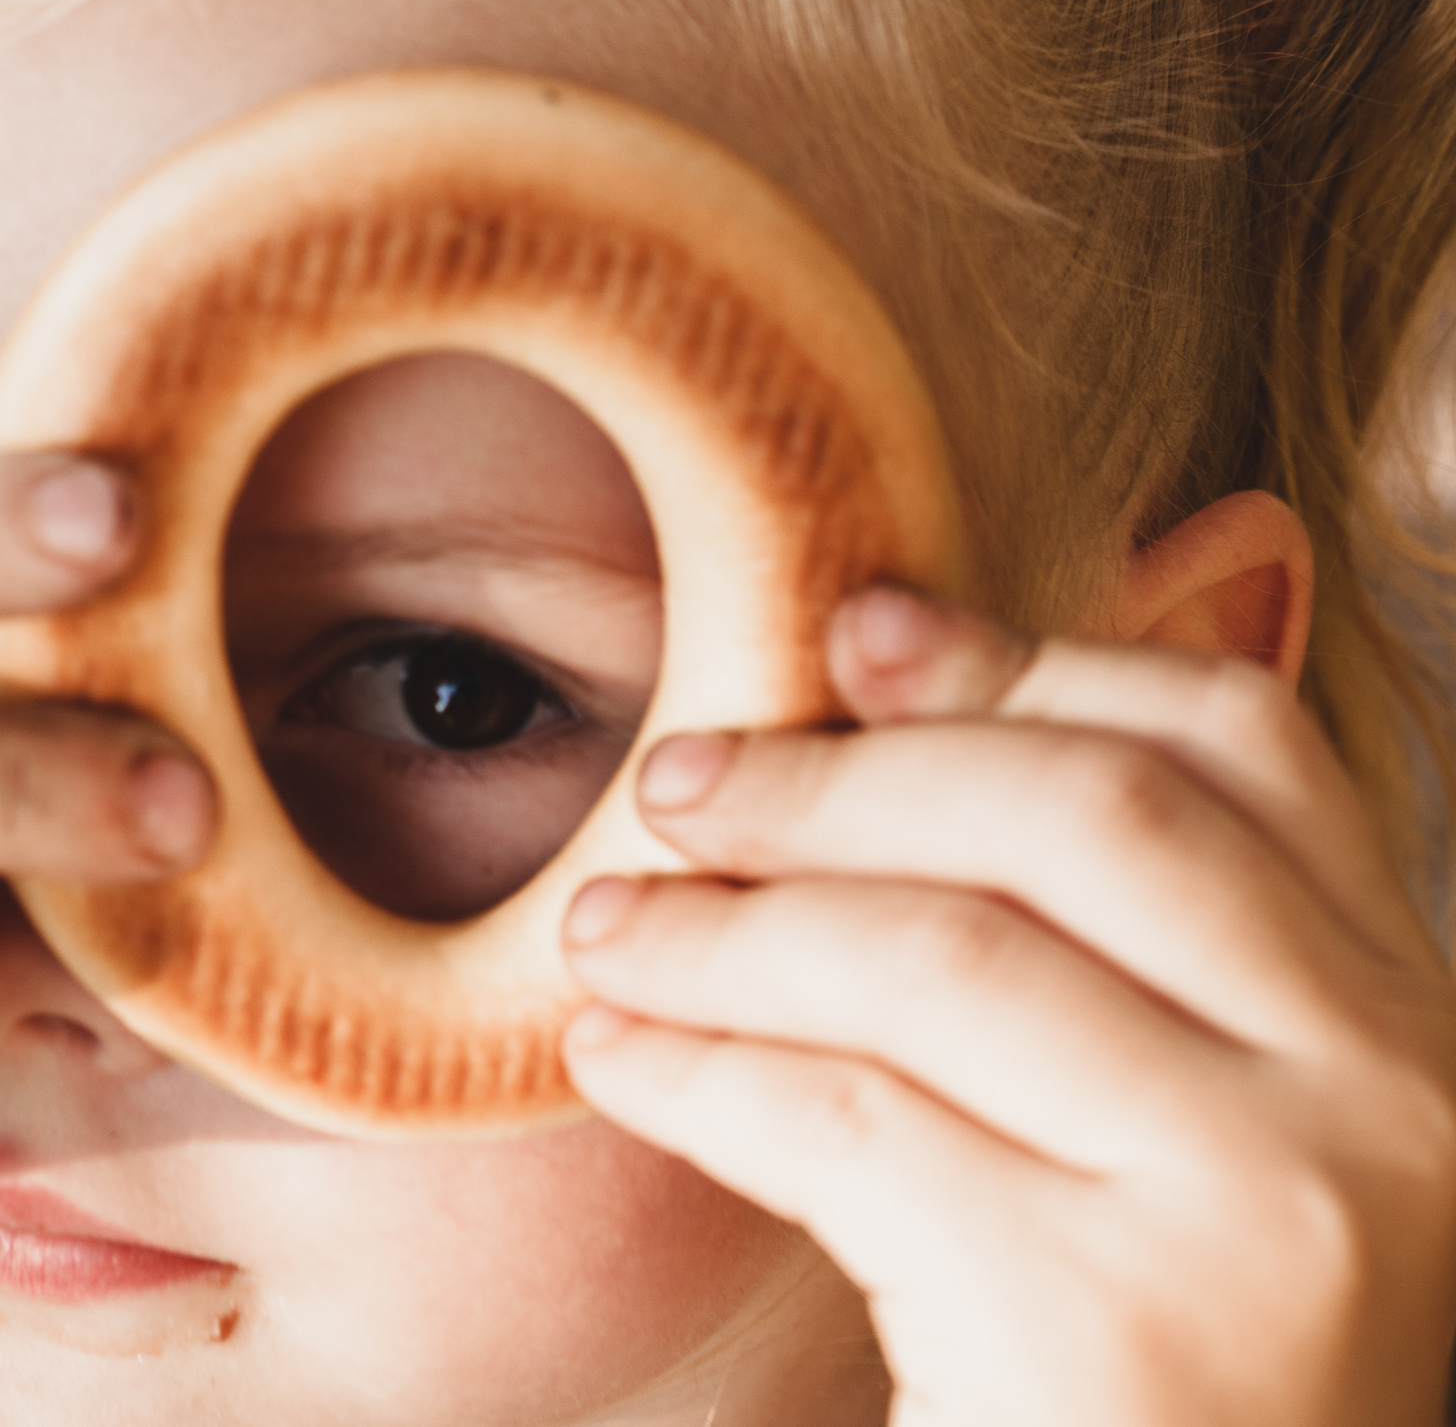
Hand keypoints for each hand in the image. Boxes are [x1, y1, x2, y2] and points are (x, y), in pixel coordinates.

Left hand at [559, 587, 1455, 1426]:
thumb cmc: (1147, 1375)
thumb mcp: (1170, 1131)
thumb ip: (1097, 932)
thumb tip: (897, 644)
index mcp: (1405, 1031)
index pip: (1239, 753)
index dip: (1022, 663)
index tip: (849, 629)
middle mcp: (1393, 1102)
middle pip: (1081, 819)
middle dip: (845, 778)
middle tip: (673, 783)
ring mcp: (1278, 1214)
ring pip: (940, 957)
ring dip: (729, 924)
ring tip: (605, 930)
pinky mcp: (1121, 1328)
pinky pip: (849, 1120)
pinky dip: (698, 1068)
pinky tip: (614, 1059)